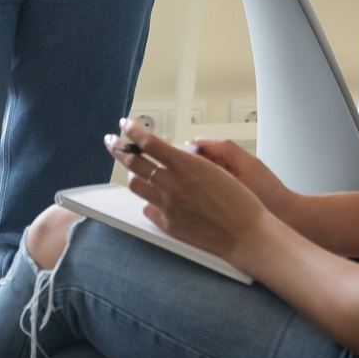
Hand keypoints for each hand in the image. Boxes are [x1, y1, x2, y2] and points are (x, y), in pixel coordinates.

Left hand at [112, 121, 276, 264]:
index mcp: (186, 166)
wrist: (246, 234)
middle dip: (118, 148)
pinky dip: (149, 201)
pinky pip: (148, 209)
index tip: (125, 123)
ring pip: (136, 185)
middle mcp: (172, 185)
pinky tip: (154, 199)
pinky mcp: (168, 225)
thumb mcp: (216, 169)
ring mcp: (167, 206)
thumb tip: (172, 155)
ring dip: (133, 175)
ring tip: (135, 170)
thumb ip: (189, 162)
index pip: (149, 142)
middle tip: (112, 141)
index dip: (133, 130)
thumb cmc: (239, 201)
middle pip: (133, 162)